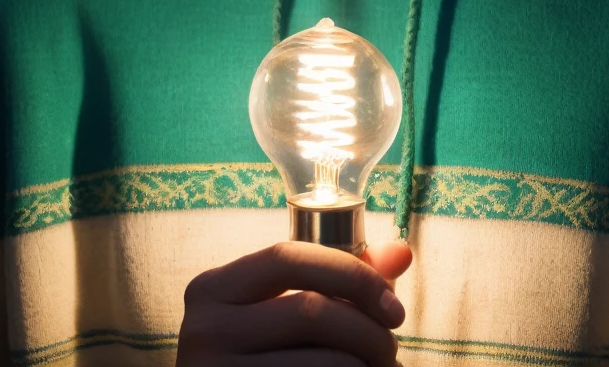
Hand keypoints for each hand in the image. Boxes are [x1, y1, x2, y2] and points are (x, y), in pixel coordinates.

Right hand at [176, 237, 412, 364]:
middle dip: (367, 330)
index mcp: (213, 289)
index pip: (288, 257)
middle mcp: (206, 330)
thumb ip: (338, 278)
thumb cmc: (261, 356)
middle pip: (310, 311)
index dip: (350, 274)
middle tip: (389, 349)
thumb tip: (402, 252)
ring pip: (322, 363)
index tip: (393, 306)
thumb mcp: (284, 309)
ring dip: (365, 366)